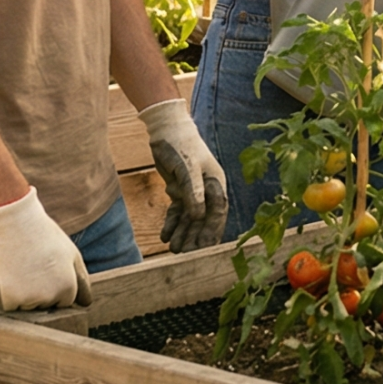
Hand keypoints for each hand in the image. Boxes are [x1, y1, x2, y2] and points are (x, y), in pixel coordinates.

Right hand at [0, 187, 91, 309]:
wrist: (15, 224)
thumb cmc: (44, 237)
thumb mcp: (72, 255)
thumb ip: (81, 280)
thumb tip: (86, 304)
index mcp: (68, 288)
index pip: (64, 302)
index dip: (56, 284)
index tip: (48, 268)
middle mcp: (50, 297)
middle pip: (44, 305)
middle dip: (40, 290)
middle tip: (33, 265)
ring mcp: (28, 300)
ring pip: (26, 306)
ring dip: (22, 293)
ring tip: (21, 267)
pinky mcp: (7, 299)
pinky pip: (8, 306)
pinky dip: (6, 293)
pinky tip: (8, 273)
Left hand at [137, 99, 227, 253]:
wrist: (166, 129)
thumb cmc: (181, 145)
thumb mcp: (187, 168)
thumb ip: (193, 192)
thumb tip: (198, 216)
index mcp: (215, 183)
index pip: (217, 212)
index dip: (212, 231)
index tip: (205, 248)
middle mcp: (206, 189)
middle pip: (203, 219)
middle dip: (196, 237)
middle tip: (186, 254)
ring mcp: (193, 189)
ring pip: (189, 217)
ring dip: (183, 233)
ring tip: (174, 250)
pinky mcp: (179, 188)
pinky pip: (177, 211)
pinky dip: (172, 223)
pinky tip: (165, 236)